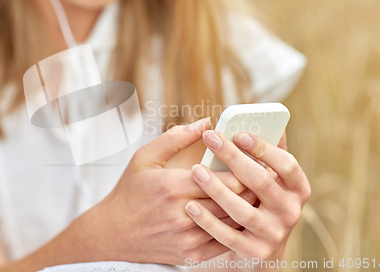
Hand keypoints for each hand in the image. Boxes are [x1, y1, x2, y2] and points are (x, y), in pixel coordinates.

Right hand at [69, 119, 256, 264]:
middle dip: (254, 188)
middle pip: (235, 201)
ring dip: (248, 209)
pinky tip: (240, 217)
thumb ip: (176, 138)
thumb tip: (205, 123)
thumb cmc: (130, 192)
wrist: (113, 233)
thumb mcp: (144, 158)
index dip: (247, 170)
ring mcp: (189, 238)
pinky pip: (225, 242)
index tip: (258, 161)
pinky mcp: (191, 255)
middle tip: (266, 176)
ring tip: (259, 195)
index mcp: (174, 186)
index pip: (228, 180)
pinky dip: (236, 229)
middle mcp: (184, 214)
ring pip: (233, 223)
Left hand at [184, 131, 310, 266]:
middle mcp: (290, 211)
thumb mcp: (273, 179)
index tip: (239, 134)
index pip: (287, 164)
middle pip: (261, 182)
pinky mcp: (254, 252)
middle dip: (233, 158)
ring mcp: (273, 233)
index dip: (264, 148)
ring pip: (242, 209)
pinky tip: (189, 206)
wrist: (260, 249)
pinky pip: (227, 236)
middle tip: (210, 139)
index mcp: (297, 188)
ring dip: (217, 189)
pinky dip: (208, 221)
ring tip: (195, 171)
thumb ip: (270, 153)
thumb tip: (271, 121)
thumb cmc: (261, 201)